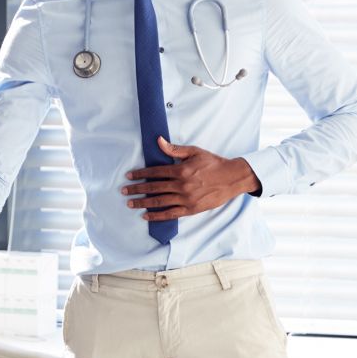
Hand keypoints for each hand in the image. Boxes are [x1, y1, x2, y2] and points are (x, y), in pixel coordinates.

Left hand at [121, 137, 259, 220]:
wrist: (232, 178)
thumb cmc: (213, 163)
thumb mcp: (194, 152)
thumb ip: (174, 149)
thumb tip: (158, 141)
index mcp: (181, 170)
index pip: (155, 172)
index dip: (140, 174)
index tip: (129, 176)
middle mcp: (181, 186)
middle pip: (154, 188)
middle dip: (137, 189)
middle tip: (124, 191)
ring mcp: (186, 199)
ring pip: (159, 202)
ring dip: (143, 203)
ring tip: (130, 203)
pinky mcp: (191, 209)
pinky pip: (170, 214)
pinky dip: (157, 216)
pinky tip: (146, 216)